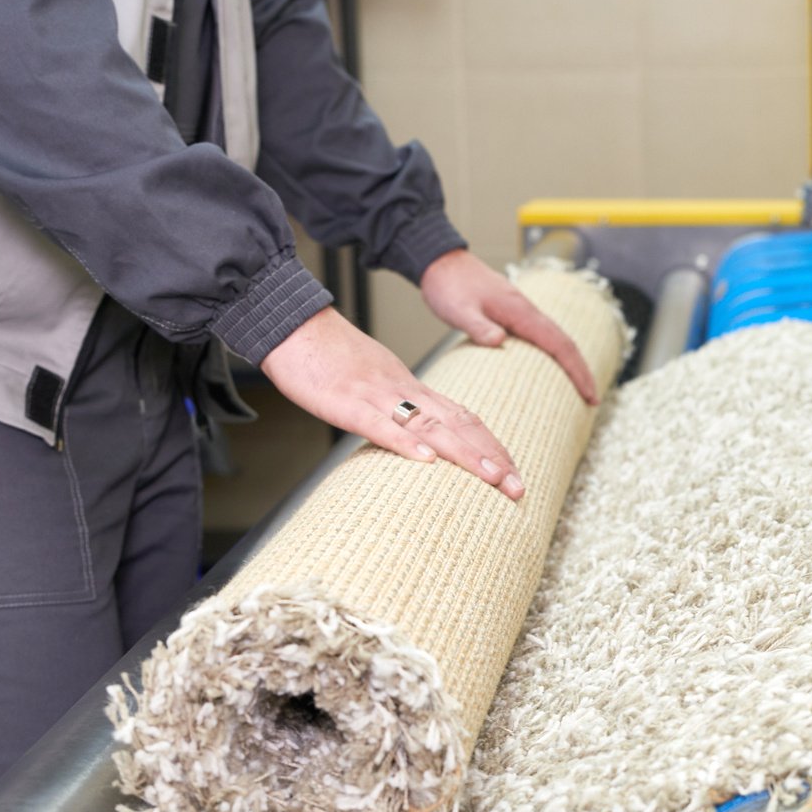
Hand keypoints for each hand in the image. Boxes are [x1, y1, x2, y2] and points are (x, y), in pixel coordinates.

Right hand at [261, 307, 528, 499]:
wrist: (292, 323)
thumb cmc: (327, 356)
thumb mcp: (373, 383)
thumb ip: (396, 409)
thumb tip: (417, 441)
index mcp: (411, 388)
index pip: (463, 417)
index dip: (492, 445)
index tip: (514, 472)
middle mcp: (404, 391)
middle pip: (459, 425)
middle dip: (493, 458)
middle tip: (519, 488)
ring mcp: (377, 396)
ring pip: (431, 427)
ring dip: (465, 455)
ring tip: (494, 479)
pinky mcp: (347, 403)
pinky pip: (380, 425)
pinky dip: (406, 444)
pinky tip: (428, 462)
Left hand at [420, 249, 600, 404]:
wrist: (441, 262)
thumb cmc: (449, 285)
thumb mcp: (459, 309)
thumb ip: (478, 326)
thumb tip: (499, 341)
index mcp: (521, 312)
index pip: (560, 344)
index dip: (578, 371)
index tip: (590, 394)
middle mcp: (527, 311)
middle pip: (565, 343)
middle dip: (582, 371)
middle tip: (592, 400)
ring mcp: (522, 312)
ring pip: (556, 340)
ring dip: (570, 364)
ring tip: (578, 389)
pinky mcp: (513, 315)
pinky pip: (542, 337)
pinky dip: (554, 355)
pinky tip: (550, 368)